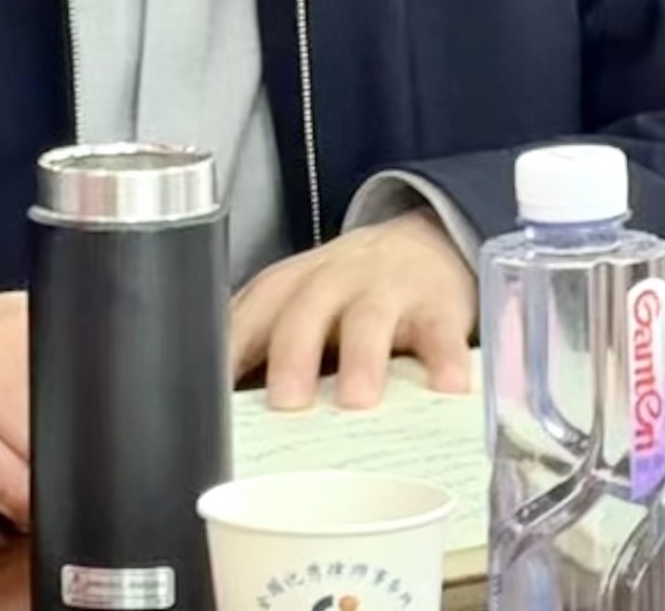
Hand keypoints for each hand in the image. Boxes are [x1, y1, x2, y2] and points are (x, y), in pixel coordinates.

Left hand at [230, 209, 474, 412]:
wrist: (423, 244)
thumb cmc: (349, 294)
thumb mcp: (302, 309)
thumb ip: (268, 351)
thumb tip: (229, 421)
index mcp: (289, 288)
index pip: (249, 316)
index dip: (231, 353)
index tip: (218, 398)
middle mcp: (333, 283)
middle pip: (305, 312)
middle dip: (293, 356)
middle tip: (287, 403)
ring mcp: (386, 291)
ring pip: (369, 319)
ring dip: (362, 359)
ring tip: (358, 400)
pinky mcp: (437, 306)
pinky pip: (441, 332)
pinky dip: (445, 359)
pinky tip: (446, 389)